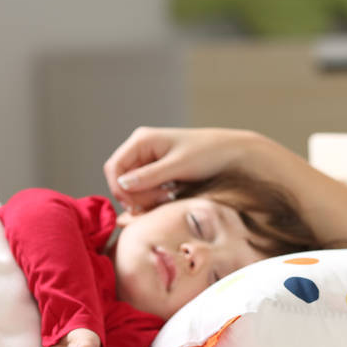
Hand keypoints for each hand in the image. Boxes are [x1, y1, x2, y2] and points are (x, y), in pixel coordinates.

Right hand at [103, 127, 258, 213]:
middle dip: (138, 195)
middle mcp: (141, 148)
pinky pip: (146, 188)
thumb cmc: (207, 153)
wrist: (231, 152)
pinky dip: (154, 196)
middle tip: (164, 198)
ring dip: (147, 197)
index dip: (120, 189)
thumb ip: (150, 176)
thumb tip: (122, 184)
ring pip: (133, 187)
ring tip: (171, 195)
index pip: (114, 167)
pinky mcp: (158, 170)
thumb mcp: (178, 166)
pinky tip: (171, 194)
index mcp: (142, 140)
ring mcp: (149, 159)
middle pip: (122, 179)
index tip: (136, 206)